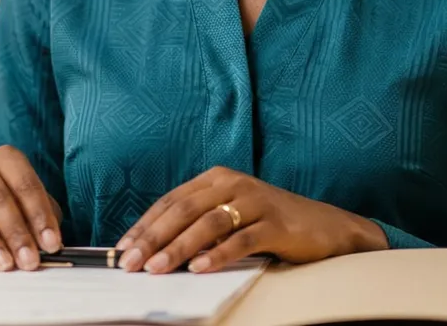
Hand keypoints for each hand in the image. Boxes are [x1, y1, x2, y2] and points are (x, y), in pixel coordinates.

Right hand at [0, 145, 62, 270]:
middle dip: (15, 232)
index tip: (51, 244)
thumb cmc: (15, 204)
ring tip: (3, 264)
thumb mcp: (32, 206)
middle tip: (28, 260)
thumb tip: (47, 246)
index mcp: (7, 158)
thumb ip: (41, 222)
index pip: (25, 185)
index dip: (40, 216)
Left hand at [114, 166, 385, 273]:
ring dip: (178, 248)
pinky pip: (241, 239)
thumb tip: (154, 249)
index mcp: (216, 178)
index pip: (171, 200)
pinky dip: (217, 254)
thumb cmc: (269, 223)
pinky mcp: (276, 223)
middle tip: (130, 262)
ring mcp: (256, 201)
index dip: (144, 224)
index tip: (121, 248)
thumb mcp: (230, 216)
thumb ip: (197, 225)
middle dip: (153, 237)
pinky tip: (199, 268)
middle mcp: (233, 183)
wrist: (325, 227)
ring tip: (156, 268)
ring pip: (208, 224)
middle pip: (184, 210)